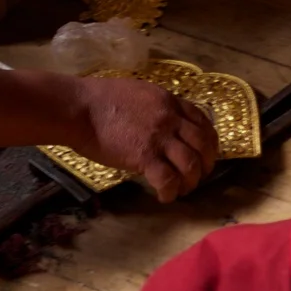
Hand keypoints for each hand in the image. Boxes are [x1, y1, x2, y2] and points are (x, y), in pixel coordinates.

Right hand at [75, 75, 217, 201]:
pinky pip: (168, 179)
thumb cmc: (100, 99)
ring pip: (191, 163)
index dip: (209, 141)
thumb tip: (161, 125)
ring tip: (182, 189)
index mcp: (168, 101)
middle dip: (207, 163)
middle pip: (203, 144)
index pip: (202, 120)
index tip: (206, 154)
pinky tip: (164, 197)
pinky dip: (170, 192)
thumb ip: (155, 108)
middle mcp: (170, 118)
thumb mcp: (137, 94)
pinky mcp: (144, 156)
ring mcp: (159, 137)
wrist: (80, 108)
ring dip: (191, 181)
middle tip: (198, 176)